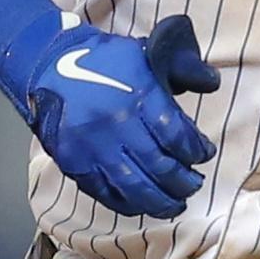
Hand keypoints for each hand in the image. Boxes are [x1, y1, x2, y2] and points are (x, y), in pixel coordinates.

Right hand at [0, 13, 222, 218]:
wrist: (48, 64)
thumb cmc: (103, 61)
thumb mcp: (145, 54)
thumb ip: (182, 68)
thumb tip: (211, 83)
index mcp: (138, 96)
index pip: (177, 135)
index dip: (196, 150)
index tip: (204, 154)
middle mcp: (117, 125)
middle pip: (160, 167)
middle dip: (183, 181)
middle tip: (193, 184)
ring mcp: (94, 148)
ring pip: (135, 187)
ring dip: (161, 201)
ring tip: (175, 204)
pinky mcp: (75, 163)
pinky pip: (106, 193)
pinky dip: (128, 203)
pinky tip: (143, 204)